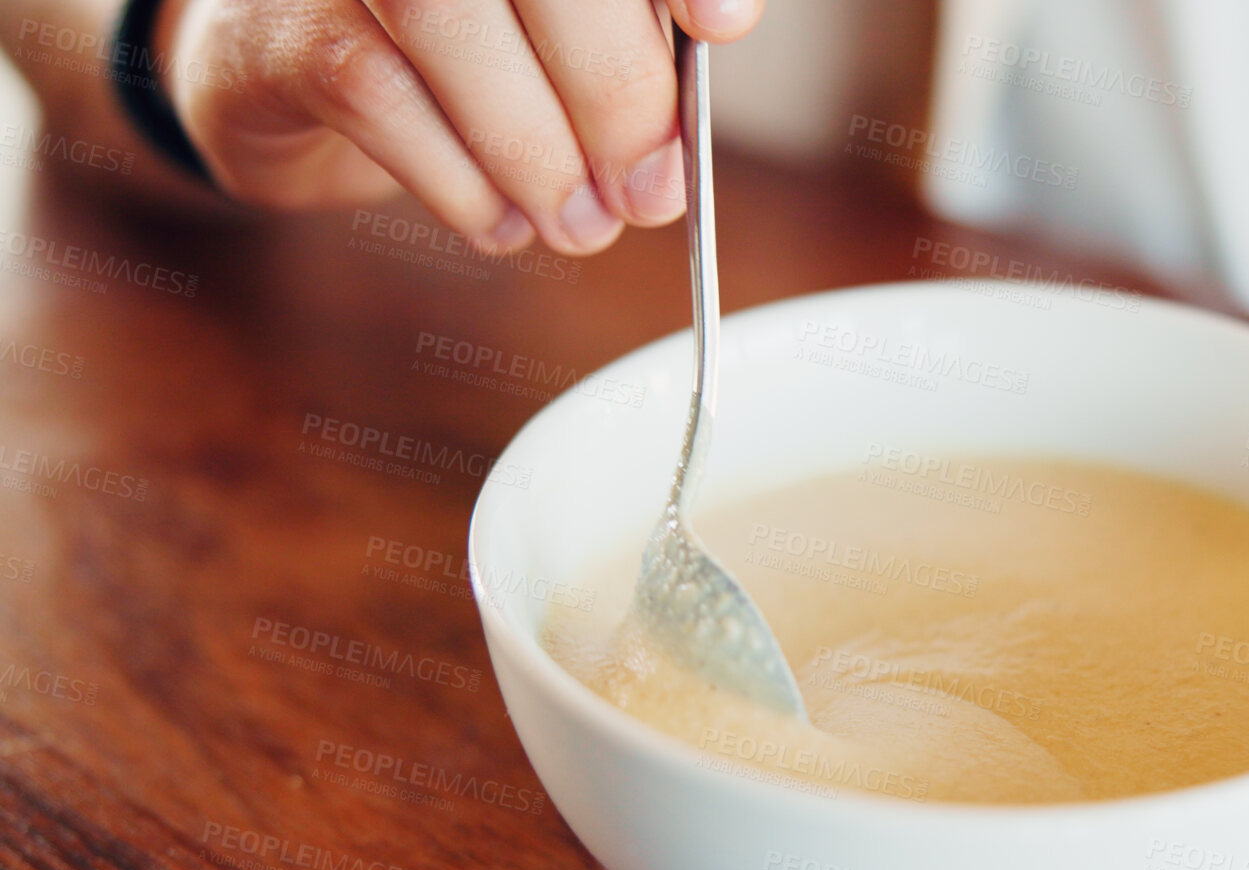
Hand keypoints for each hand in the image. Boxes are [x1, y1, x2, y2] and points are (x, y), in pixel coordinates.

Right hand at [154, 0, 760, 253]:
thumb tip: (682, 125)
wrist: (289, 68)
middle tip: (648, 194)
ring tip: (576, 226)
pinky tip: (499, 223)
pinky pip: (374, 91)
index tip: (724, 29)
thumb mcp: (564, 39)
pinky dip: (456, 178)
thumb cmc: (463, 52)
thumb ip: (631, 51)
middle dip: (612, 90)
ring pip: (446, 19)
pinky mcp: (279, 28)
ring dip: (532, 147)